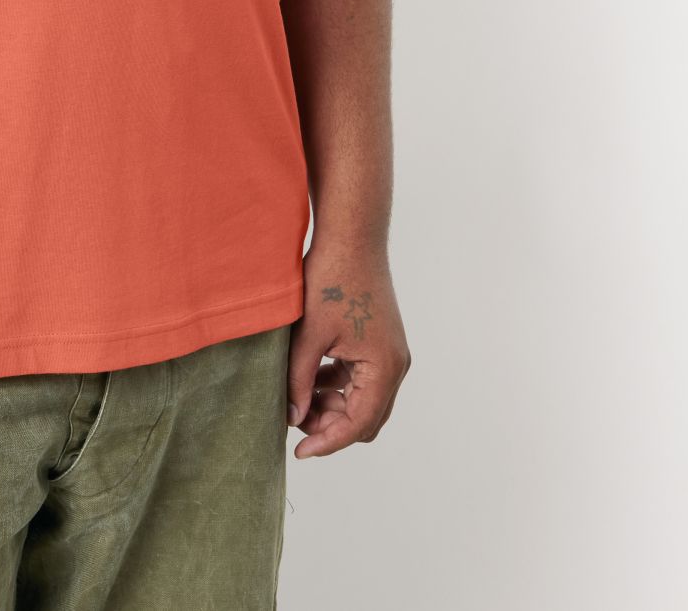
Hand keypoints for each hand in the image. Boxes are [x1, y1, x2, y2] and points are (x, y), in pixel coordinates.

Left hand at [285, 239, 409, 457]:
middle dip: (329, 425)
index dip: (327, 442)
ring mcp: (389, 354)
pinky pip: (360, 379)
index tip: (298, 452)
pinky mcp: (379, 343)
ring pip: (361, 400)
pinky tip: (307, 376)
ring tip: (295, 396)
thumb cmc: (331, 278)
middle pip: (365, 418)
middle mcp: (395, 366)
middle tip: (292, 418)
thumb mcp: (309, 334)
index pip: (358, 424)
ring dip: (331, 405)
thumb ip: (299, 380)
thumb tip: (292, 419)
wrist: (351, 235)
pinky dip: (335, 385)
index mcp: (384, 367)